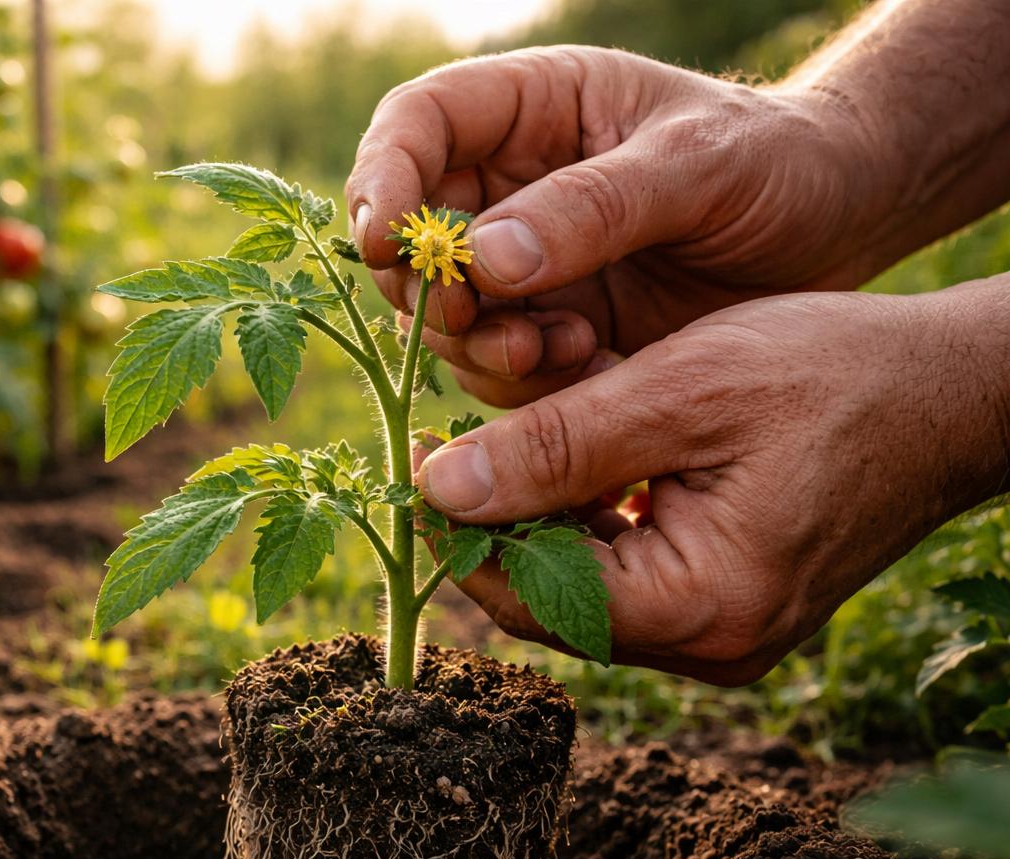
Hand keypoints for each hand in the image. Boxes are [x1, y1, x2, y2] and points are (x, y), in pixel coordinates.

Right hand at [347, 46, 881, 407]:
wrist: (841, 226)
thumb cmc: (778, 161)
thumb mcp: (700, 164)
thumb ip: (597, 206)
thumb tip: (486, 258)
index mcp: (532, 109)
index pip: (416, 125)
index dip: (383, 177)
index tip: (385, 242)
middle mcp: (511, 187)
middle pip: (411, 241)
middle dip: (430, 291)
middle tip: (481, 321)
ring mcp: (526, 265)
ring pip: (445, 318)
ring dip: (482, 347)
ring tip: (566, 350)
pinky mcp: (551, 329)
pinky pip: (498, 369)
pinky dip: (526, 384)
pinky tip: (595, 364)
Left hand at [413, 282, 1009, 683]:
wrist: (950, 389)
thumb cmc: (832, 374)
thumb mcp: (679, 390)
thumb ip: (555, 446)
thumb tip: (437, 487)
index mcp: (703, 609)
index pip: (534, 600)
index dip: (461, 534)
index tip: (416, 461)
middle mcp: (713, 646)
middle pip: (555, 603)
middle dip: (496, 526)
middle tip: (444, 445)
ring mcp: (725, 632)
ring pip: (586, 588)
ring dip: (539, 519)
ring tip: (501, 442)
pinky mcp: (731, 602)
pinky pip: (630, 575)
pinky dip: (590, 521)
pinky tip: (571, 459)